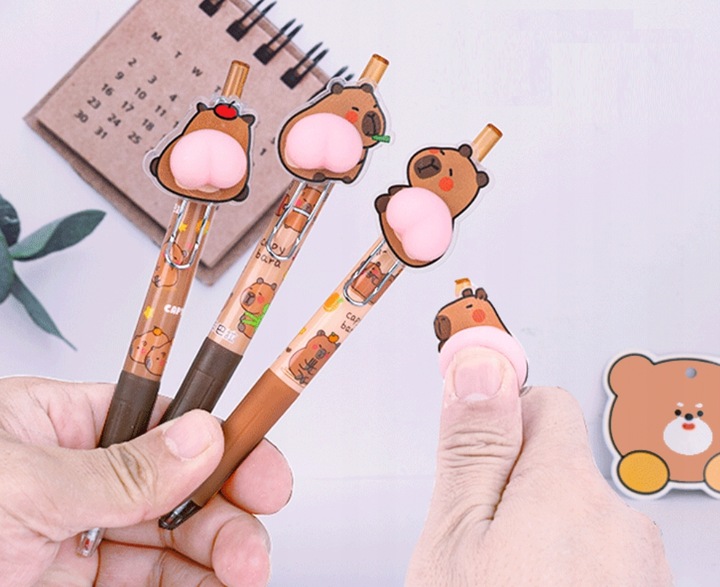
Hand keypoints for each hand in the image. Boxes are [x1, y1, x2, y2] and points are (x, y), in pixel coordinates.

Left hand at [0, 376, 292, 586]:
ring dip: (213, 556)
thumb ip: (117, 470)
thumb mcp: (17, 488)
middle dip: (224, 510)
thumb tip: (200, 437)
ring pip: (164, 544)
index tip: (263, 467)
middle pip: (173, 487)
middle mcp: (69, 482)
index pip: (158, 421)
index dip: (219, 441)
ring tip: (243, 570)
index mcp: (54, 427)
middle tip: (253, 538)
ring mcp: (69, 544)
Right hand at [406, 347, 672, 585]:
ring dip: (544, 539)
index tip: (476, 454)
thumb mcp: (455, 540)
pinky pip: (601, 560)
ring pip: (577, 519)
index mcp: (568, 489)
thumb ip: (470, 450)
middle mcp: (621, 522)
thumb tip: (480, 367)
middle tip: (482, 547)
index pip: (543, 402)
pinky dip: (570, 571)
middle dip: (517, 493)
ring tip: (509, 582)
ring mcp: (642, 567)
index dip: (498, 428)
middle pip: (558, 466)